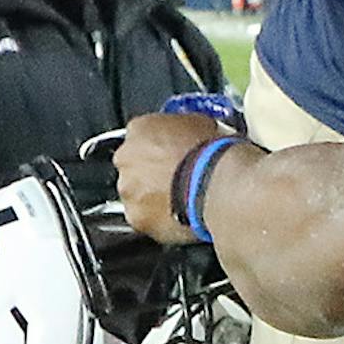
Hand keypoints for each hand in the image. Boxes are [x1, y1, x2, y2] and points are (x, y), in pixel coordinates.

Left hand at [111, 112, 258, 244]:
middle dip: (152, 174)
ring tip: (183, 201)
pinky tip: (181, 218)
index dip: (160, 148)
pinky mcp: (137, 217)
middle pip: (134, 166)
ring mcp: (129, 189)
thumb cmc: (213, 154)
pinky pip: (146, 220)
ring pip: (137, 195)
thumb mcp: (203, 123)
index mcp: (140, 129)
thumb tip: (193, 133)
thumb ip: (184, 129)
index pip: (142, 137)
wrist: (217, 185)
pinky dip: (160, 220)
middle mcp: (126, 157)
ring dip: (154, 198)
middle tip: (178, 180)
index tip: (173, 155)